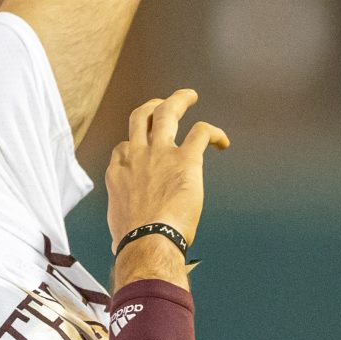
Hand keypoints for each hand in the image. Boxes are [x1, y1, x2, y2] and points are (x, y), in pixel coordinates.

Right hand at [106, 89, 227, 282]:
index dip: (135, 145)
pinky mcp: (186, 159)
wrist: (146, 242)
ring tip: (189, 96)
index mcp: (118, 171)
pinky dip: (214, 132)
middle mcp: (136, 155)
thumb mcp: (117, 227)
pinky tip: (222, 142)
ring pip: (166, 111)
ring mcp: (160, 153)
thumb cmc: (133, 242)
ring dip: (179, 99)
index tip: (144, 152)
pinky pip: (201, 132)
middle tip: (163, 103)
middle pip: (140, 117)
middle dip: (152, 106)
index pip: (124, 146)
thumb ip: (122, 225)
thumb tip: (118, 244)